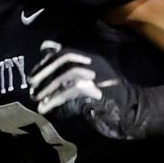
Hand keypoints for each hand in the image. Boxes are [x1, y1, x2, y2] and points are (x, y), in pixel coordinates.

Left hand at [27, 41, 163, 139]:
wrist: (132, 110)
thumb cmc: (107, 95)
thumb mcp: (88, 79)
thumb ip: (70, 71)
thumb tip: (47, 59)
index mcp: (92, 59)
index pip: (65, 52)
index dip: (47, 62)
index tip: (34, 74)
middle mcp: (94, 64)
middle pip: (65, 60)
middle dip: (44, 72)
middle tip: (31, 84)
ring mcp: (98, 77)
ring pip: (68, 76)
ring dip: (48, 87)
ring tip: (37, 99)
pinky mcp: (98, 92)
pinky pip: (73, 92)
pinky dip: (56, 100)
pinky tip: (46, 108)